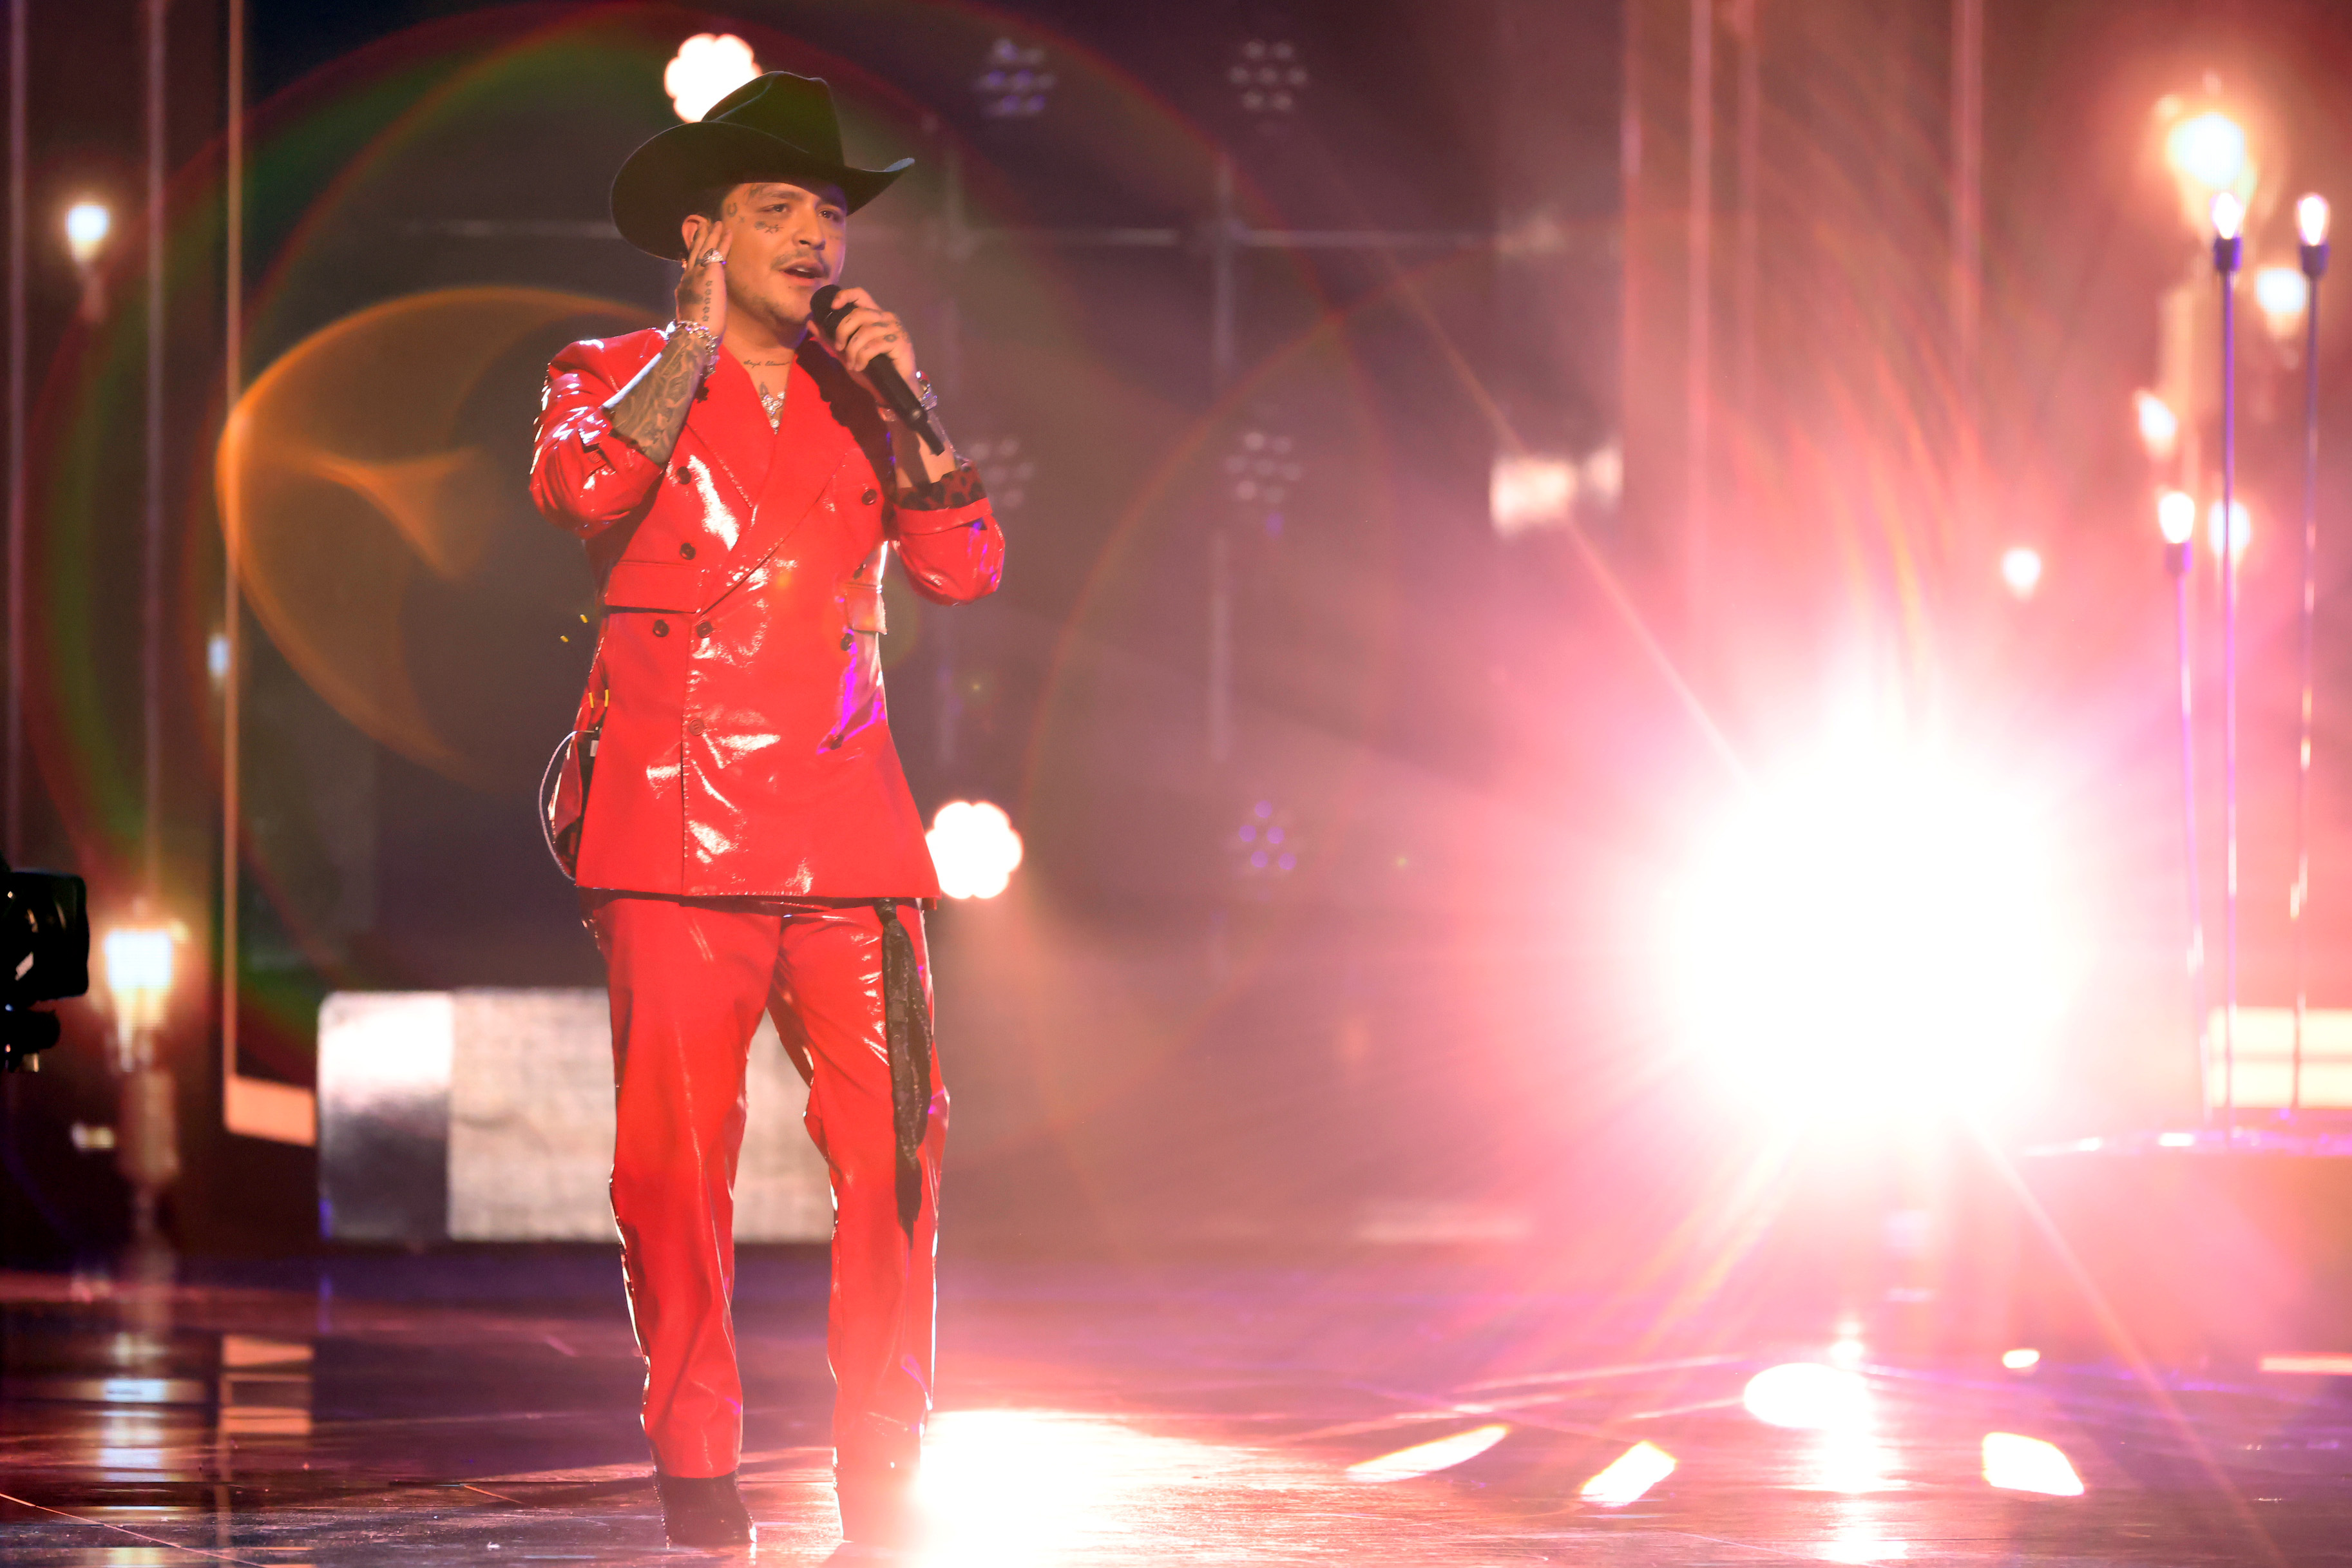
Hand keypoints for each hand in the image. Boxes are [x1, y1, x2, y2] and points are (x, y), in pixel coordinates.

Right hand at [675, 216, 730, 345]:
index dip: (693, 257)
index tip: (694, 249)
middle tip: (703, 226)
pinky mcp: (711, 272)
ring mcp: (699, 272)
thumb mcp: (692, 316)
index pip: (689, 268)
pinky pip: (718, 251)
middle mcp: (689, 277)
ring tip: (717, 222)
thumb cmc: (697, 333)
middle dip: (699, 239)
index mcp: (684, 288)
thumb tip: (694, 309)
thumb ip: (693, 307)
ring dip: (711, 234)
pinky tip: (727, 230)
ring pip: (705, 247)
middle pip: (694, 252)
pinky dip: (723, 240)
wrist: (696, 334)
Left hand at [815, 286, 916, 400]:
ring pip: (865, 331)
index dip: (845, 296)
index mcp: (874, 316)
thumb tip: (810, 321)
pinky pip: (874, 345)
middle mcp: (886, 318)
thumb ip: (829, 337)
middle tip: (839, 348)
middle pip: (859, 313)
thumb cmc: (872, 370)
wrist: (892, 390)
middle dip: (843, 331)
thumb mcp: (845, 353)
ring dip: (853, 350)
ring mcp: (895, 329)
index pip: (860, 295)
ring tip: (852, 364)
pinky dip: (862, 357)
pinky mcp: (900, 343)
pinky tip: (861, 367)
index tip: (833, 307)